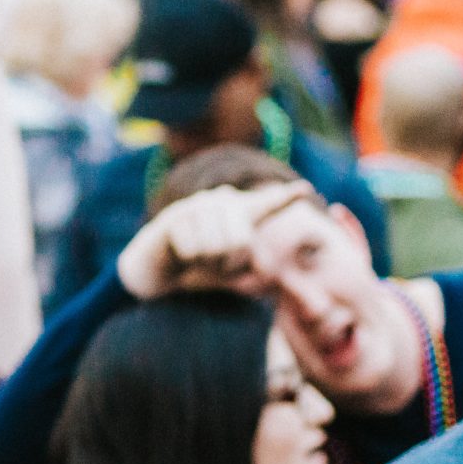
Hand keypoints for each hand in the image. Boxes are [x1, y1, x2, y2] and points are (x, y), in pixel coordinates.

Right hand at [115, 180, 311, 299]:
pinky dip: (187, 259)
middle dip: (227, 264)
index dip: (285, 198)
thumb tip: (266, 273)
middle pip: (240, 244)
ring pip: (215, 249)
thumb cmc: (199, 265)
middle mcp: (220, 202)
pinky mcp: (175, 216)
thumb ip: (249, 273)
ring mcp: (197, 206)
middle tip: (212, 262)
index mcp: (239, 213)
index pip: (267, 205)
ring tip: (196, 256)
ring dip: (205, 263)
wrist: (158, 260)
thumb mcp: (228, 270)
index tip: (305, 189)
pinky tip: (180, 251)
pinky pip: (192, 250)